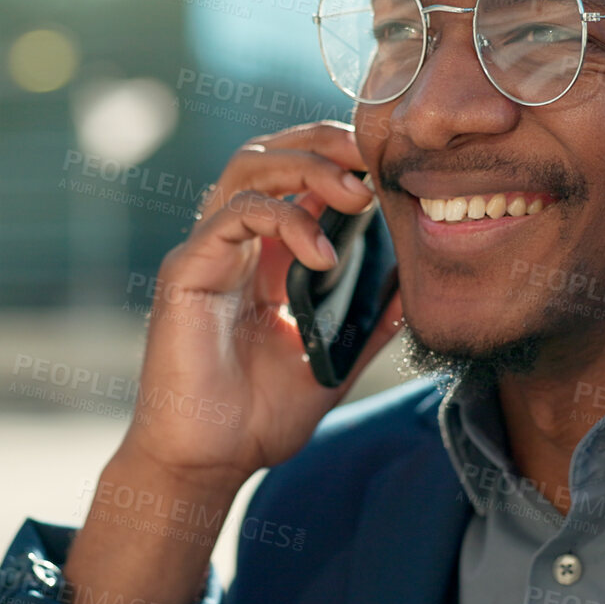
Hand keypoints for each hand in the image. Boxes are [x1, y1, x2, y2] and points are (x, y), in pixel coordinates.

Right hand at [116, 119, 406, 492]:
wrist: (209, 461)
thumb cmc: (257, 416)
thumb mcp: (332, 360)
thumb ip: (368, 322)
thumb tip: (416, 290)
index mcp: (265, 257)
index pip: (297, 176)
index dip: (340, 158)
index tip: (390, 167)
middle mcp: (234, 243)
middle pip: (271, 153)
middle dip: (324, 142)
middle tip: (374, 157)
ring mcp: (207, 251)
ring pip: (249, 167)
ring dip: (308, 166)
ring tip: (356, 194)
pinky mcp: (188, 270)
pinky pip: (235, 215)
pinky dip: (284, 220)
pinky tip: (322, 256)